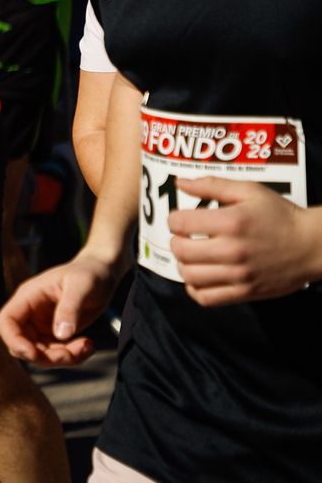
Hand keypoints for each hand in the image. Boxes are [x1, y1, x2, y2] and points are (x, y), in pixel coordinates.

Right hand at [0, 253, 119, 365]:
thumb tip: (61, 335)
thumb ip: (69, 309)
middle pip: (21, 344)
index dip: (13, 341)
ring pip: (40, 354)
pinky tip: (88, 345)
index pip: (6, 322)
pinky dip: (72, 356)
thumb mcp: (81, 286)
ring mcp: (41, 325)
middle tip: (70, 355)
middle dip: (44, 356)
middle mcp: (30, 313)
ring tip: (86, 346)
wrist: (102, 274)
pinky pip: (57, 353)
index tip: (33, 354)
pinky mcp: (55, 333)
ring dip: (62, 358)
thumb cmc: (89, 273)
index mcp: (28, 297)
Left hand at [170, 177, 321, 305]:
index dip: (174, 219)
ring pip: (189, 276)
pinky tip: (200, 277)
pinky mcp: (246, 292)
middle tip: (184, 237)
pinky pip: (207, 298)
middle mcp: (233, 250)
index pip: (180, 223)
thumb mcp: (250, 192)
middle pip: (181, 250)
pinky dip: (195, 289)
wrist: (312, 245)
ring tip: (192, 257)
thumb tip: (180, 183)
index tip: (181, 219)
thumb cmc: (281, 216)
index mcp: (231, 222)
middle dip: (176, 241)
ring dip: (183, 265)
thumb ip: (212, 185)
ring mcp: (239, 274)